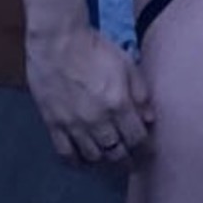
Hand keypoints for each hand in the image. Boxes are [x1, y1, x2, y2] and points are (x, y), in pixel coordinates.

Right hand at [25, 24, 154, 169]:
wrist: (57, 42)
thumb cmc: (95, 49)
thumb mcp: (127, 64)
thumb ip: (140, 93)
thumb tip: (149, 119)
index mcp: (118, 104)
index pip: (137, 139)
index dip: (145, 148)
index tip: (147, 151)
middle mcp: (97, 120)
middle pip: (116, 152)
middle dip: (126, 159)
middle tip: (130, 161)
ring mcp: (73, 124)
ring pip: (93, 156)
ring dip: (104, 160)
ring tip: (109, 157)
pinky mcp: (53, 124)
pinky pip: (66, 152)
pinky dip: (76, 161)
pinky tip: (83, 161)